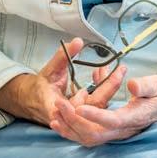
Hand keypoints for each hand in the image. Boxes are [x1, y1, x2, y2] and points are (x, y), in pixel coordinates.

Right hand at [0, 39, 126, 126]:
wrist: (35, 100)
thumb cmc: (41, 86)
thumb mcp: (49, 69)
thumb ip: (62, 56)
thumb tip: (78, 41)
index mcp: (55, 107)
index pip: (76, 105)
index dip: (89, 95)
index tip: (102, 77)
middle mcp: (69, 115)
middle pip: (93, 105)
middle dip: (109, 86)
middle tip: (121, 69)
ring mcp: (78, 116)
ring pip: (97, 104)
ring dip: (107, 85)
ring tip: (116, 68)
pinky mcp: (84, 113)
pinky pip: (96, 102)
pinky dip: (101, 87)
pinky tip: (105, 73)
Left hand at [50, 75, 156, 147]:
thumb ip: (145, 86)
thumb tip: (132, 84)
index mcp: (134, 118)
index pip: (112, 120)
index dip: (95, 115)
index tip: (78, 106)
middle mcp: (123, 130)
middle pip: (95, 134)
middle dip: (75, 121)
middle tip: (60, 104)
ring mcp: (116, 133)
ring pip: (88, 138)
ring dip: (70, 127)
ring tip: (55, 113)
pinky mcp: (109, 131)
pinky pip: (87, 136)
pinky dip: (71, 131)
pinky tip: (58, 122)